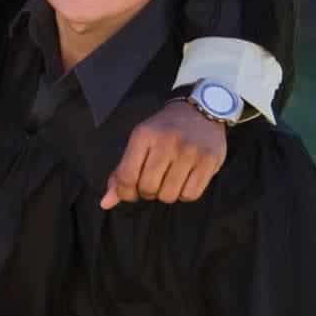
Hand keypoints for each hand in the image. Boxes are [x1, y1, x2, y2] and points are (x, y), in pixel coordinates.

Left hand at [101, 100, 226, 208]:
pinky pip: (191, 195)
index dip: (125, 192)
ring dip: (166, 194)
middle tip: (152, 183)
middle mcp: (166, 142)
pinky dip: (184, 194)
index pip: (127, 176)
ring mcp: (189, 152)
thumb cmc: (163, 130)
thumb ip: (121, 172)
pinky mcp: (209, 161)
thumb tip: (106, 203)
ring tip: (168, 181)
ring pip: (169, 195)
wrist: (200, 111)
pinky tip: (183, 181)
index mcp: (143, 135)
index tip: (130, 192)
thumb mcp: (138, 142)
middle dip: (147, 192)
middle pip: (148, 188)